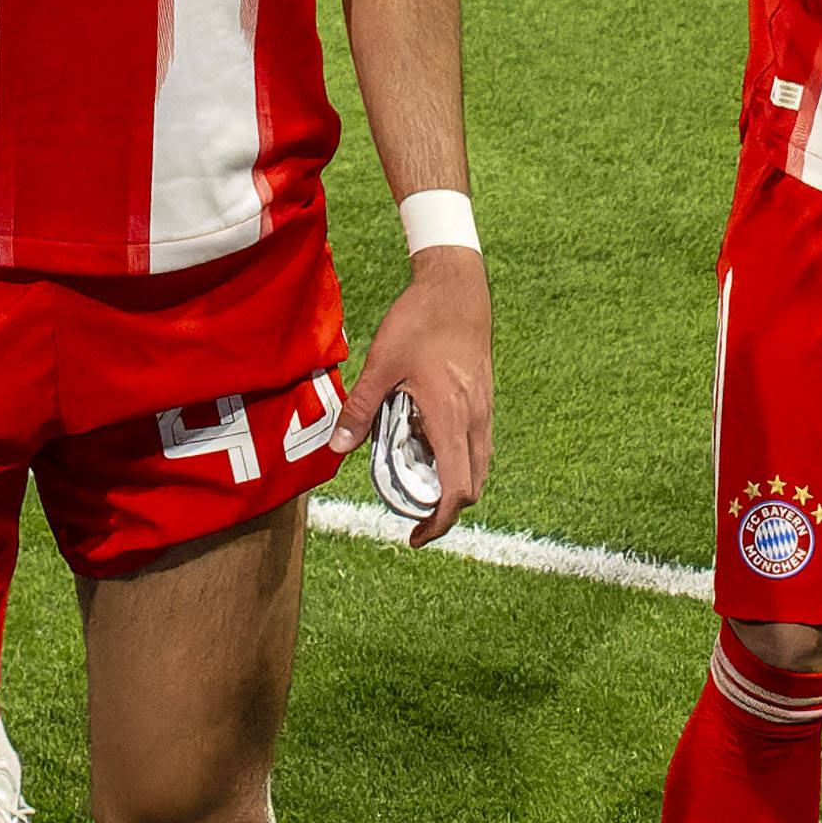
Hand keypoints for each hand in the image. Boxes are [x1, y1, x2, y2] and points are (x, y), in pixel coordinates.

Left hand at [356, 248, 492, 543]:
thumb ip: (361, 408)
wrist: (458, 286)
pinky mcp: (484, 400)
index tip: (415, 535)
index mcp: (450, 418)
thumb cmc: (421, 320)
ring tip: (415, 480)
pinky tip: (427, 444)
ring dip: (452, 484)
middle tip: (411, 513)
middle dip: (444, 509)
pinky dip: (458, 461)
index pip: (455, 490)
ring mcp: (484, 410)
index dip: (438, 522)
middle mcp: (475, 420)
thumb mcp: (381, 363)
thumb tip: (337, 448)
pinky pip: (478, 446)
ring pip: (478, 467)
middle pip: (472, 486)